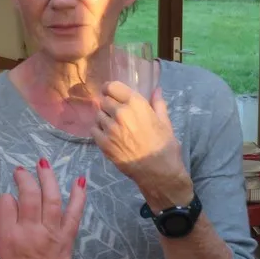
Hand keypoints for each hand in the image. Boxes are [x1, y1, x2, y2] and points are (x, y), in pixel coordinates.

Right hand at [0, 160, 85, 258]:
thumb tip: (4, 213)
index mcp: (7, 236)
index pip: (5, 202)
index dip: (4, 200)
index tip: (6, 206)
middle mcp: (30, 231)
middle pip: (29, 194)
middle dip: (24, 177)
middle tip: (21, 171)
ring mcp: (50, 234)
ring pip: (52, 198)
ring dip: (48, 177)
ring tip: (43, 163)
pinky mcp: (66, 240)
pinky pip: (74, 214)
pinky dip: (79, 196)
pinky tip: (80, 181)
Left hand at [91, 82, 192, 209]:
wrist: (158, 172)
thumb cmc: (164, 146)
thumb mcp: (165, 122)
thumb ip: (158, 104)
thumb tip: (156, 90)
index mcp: (136, 104)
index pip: (112, 86)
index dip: (109, 88)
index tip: (109, 91)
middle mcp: (120, 112)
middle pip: (104, 100)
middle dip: (109, 104)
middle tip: (115, 112)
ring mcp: (110, 128)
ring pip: (98, 115)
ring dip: (104, 118)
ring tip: (112, 125)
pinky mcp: (103, 143)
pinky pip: (94, 130)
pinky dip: (99, 130)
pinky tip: (107, 135)